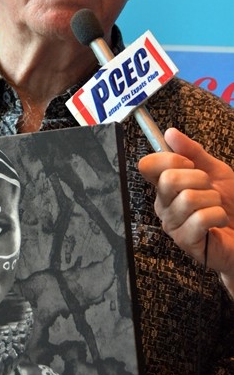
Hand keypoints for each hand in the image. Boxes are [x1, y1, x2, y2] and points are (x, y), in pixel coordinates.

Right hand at [138, 127, 233, 281]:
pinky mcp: (185, 241)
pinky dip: (218, 216)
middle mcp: (163, 205)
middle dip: (200, 179)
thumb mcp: (215, 171)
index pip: (148, 165)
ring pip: (189, 198)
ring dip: (213, 200)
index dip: (171, 159)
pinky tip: (219, 222)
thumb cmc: (230, 203)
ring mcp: (172, 225)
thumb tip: (170, 133)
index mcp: (165, 186)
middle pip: (169, 179)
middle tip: (209, 189)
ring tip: (217, 207)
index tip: (191, 165)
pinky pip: (200, 218)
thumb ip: (193, 152)